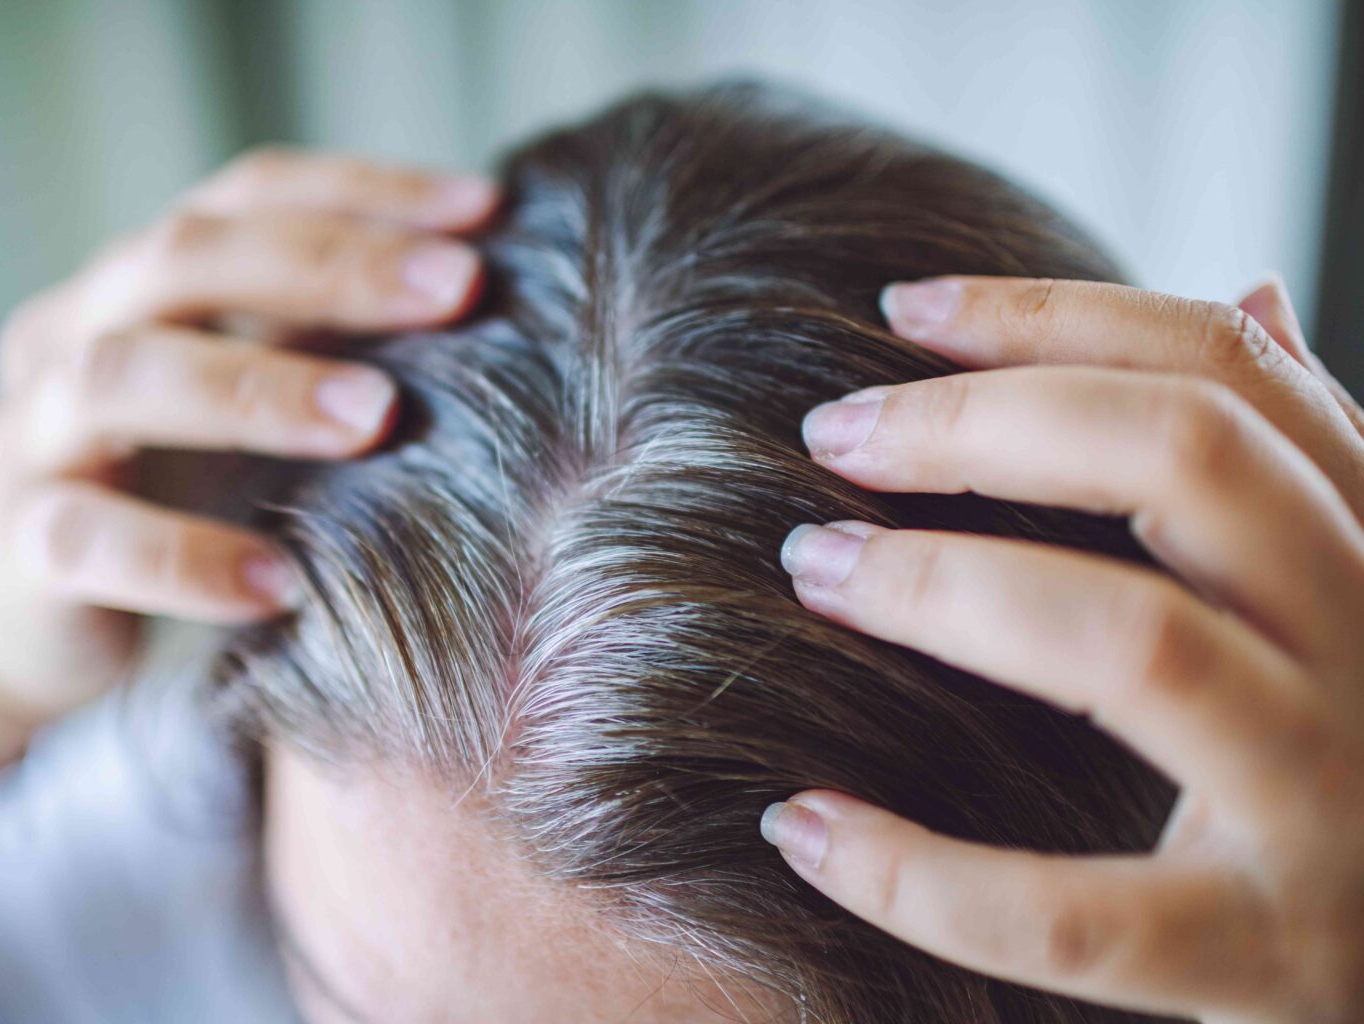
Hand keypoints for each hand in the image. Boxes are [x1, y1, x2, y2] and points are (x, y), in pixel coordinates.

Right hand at [0, 150, 496, 768]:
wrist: (35, 627)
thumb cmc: (180, 498)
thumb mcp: (255, 407)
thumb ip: (329, 349)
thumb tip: (487, 305)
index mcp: (142, 283)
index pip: (248, 197)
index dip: (365, 192)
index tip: (488, 210)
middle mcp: (78, 333)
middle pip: (187, 257)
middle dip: (330, 266)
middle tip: (458, 288)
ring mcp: (36, 433)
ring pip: (125, 375)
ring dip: (258, 389)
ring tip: (377, 417)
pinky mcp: (24, 545)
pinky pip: (91, 540)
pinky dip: (186, 559)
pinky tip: (282, 586)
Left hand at [766, 274, 1363, 1022]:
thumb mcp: (1358, 589)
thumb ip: (1303, 462)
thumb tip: (1247, 294)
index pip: (1228, 369)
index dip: (1051, 314)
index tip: (900, 307)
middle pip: (1185, 458)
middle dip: (976, 424)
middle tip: (830, 435)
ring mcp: (1338, 803)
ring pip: (1135, 642)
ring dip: (937, 587)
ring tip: (810, 568)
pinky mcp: (1279, 953)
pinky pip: (1075, 917)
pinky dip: (916, 871)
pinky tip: (800, 823)